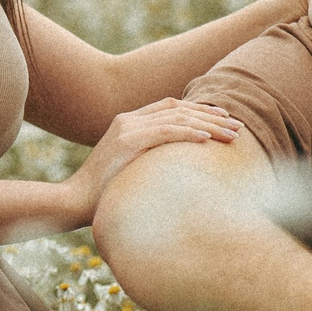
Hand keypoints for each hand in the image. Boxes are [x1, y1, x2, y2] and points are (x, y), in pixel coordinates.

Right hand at [65, 98, 239, 224]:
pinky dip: (188, 133)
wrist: (73, 202)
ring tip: (232, 135)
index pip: (172, 108)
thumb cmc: (103, 195)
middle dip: (211, 116)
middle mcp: (128, 120)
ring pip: (177, 118)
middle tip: (238, 127)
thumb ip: (150, 160)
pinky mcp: (126, 141)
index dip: (200, 111)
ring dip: (208, 125)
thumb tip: (177, 171)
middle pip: (179, 109)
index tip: (225, 121)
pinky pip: (165, 132)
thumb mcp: (129, 170)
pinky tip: (207, 139)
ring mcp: (126, 129)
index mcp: (128, 123)